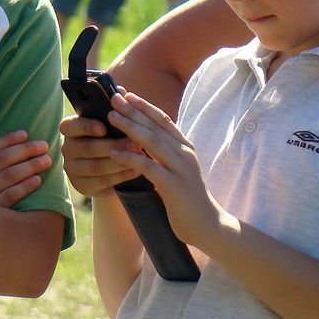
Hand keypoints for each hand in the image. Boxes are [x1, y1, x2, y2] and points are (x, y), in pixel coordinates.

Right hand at [0, 130, 51, 206]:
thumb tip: (3, 159)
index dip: (7, 140)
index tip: (25, 133)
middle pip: (2, 160)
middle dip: (25, 149)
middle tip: (44, 145)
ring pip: (8, 176)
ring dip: (30, 166)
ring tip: (46, 161)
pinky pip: (9, 197)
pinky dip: (25, 187)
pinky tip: (38, 181)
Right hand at [58, 114, 140, 197]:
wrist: (111, 167)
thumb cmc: (111, 138)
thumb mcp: (109, 127)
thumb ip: (112, 120)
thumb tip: (124, 108)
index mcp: (69, 129)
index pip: (69, 126)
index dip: (86, 127)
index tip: (104, 128)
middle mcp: (67, 149)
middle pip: (88, 148)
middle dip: (114, 146)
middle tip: (135, 144)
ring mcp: (72, 169)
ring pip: (97, 166)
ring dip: (121, 162)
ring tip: (140, 157)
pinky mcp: (82, 186)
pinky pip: (103, 180)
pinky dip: (122, 175)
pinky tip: (136, 170)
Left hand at [105, 91, 224, 246]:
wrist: (207, 224)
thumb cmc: (186, 197)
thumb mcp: (176, 169)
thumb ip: (163, 154)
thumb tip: (140, 140)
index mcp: (185, 147)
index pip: (163, 119)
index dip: (144, 105)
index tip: (127, 94)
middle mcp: (185, 153)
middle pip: (155, 126)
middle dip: (133, 110)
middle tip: (114, 98)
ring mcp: (181, 168)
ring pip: (152, 142)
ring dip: (130, 127)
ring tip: (111, 117)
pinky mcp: (174, 186)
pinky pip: (149, 168)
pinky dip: (131, 158)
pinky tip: (115, 152)